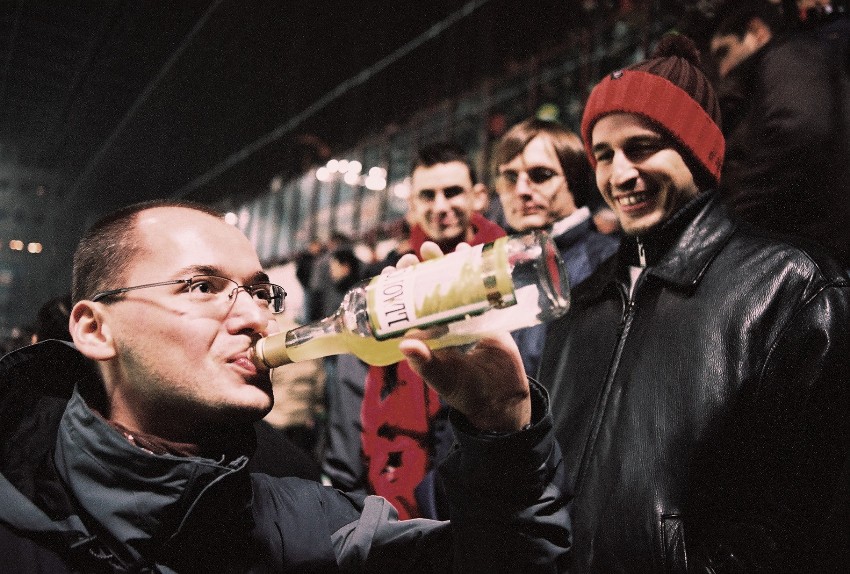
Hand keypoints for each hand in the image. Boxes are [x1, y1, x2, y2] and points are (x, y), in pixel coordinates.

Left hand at [396, 241, 530, 431]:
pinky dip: (472, 268)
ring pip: (450, 284)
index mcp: (426, 336)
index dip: (399, 289)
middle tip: (411, 258)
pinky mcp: (487, 314)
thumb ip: (425, 364)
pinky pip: (478, 286)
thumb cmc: (465, 391)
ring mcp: (465, 316)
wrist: (502, 398)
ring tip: (430, 249)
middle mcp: (442, 323)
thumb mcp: (442, 377)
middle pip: (427, 290)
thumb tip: (405, 344)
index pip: (407, 307)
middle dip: (418, 271)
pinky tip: (467, 252)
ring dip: (441, 264)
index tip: (392, 272)